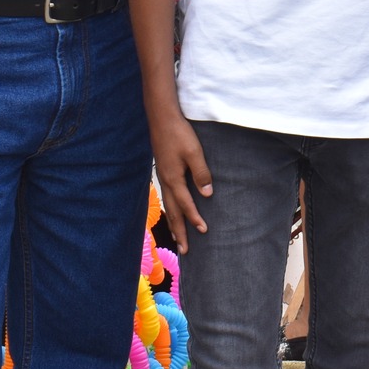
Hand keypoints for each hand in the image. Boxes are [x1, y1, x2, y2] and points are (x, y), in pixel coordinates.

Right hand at [148, 103, 211, 252]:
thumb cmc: (179, 134)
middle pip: (174, 212)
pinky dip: (172, 208)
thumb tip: (207, 194)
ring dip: (174, 222)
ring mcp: (163, 176)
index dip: (195, 218)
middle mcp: (166, 181)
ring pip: (169, 205)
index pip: (186, 205)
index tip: (204, 231)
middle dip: (180, 231)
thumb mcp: (194, 152)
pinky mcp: (163, 170)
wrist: (161, 118)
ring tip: (178, 237)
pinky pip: (168, 196)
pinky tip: (175, 210)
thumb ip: (201, 173)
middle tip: (185, 250)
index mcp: (174, 179)